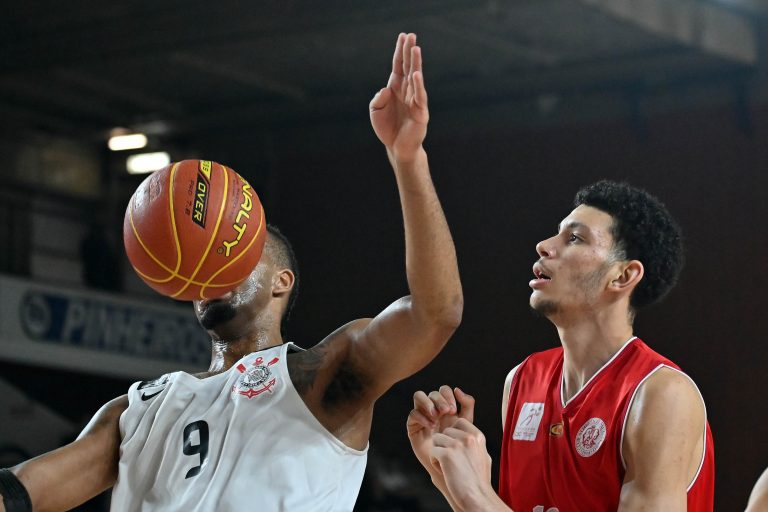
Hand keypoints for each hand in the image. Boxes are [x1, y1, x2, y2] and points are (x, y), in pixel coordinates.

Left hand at [370, 33, 428, 161]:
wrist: (397, 147)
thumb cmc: (387, 128)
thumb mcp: (376, 111)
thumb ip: (378, 99)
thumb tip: (386, 89)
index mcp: (396, 87)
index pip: (399, 65)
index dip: (400, 51)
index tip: (403, 36)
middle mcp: (407, 90)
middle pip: (408, 66)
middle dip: (409, 51)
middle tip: (412, 35)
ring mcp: (415, 100)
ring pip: (416, 78)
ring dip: (416, 63)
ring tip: (416, 49)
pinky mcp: (420, 112)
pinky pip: (419, 96)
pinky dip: (417, 85)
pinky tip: (416, 74)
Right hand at [407, 386, 474, 493]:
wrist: (449, 465)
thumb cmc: (458, 445)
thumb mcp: (466, 423)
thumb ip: (467, 405)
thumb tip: (458, 389)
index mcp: (445, 406)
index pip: (444, 390)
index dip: (448, 395)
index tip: (454, 409)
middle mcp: (432, 408)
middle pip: (432, 393)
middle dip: (440, 400)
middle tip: (447, 411)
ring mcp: (422, 415)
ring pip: (419, 396)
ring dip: (428, 403)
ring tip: (436, 415)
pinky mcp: (413, 426)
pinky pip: (413, 413)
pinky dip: (421, 417)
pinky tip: (431, 426)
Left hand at [431, 419, 501, 509]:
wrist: (478, 497)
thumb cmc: (479, 480)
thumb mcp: (483, 455)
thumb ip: (473, 442)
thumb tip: (464, 434)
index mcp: (478, 436)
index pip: (459, 422)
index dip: (453, 434)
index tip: (457, 450)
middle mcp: (468, 438)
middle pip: (445, 431)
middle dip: (445, 445)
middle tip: (454, 461)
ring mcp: (457, 445)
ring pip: (437, 439)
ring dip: (439, 452)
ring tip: (449, 466)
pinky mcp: (446, 455)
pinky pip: (432, 451)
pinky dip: (435, 462)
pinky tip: (445, 471)